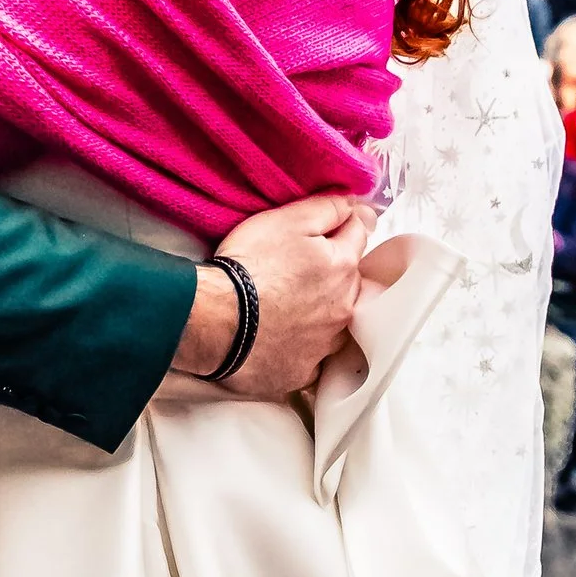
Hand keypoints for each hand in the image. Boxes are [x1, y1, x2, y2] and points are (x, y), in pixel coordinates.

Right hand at [175, 192, 367, 396]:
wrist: (217, 323)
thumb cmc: (250, 267)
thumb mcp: (288, 219)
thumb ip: (328, 208)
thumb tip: (357, 205)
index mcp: (343, 266)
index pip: (359, 234)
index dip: (342, 225)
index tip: (326, 227)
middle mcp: (345, 307)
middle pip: (351, 281)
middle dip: (334, 272)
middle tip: (298, 269)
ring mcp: (326, 343)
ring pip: (336, 321)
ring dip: (322, 312)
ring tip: (288, 306)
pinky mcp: (304, 371)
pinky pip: (313, 356)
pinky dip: (302, 346)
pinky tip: (282, 337)